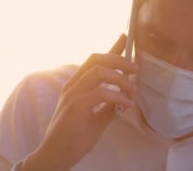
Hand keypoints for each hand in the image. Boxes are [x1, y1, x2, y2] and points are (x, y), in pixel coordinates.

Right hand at [22, 34, 137, 170]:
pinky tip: (127, 104)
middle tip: (135, 68)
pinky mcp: (75, 105)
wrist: (57, 155)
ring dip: (120, 78)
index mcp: (77, 85)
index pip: (95, 61)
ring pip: (99, 72)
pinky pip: (101, 93)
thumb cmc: (74, 138)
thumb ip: (107, 106)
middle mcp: (73, 85)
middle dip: (118, 59)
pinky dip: (118, 96)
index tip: (124, 38)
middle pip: (96, 59)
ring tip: (133, 90)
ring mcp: (72, 94)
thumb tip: (123, 97)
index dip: (111, 48)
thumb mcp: (96, 118)